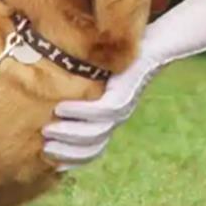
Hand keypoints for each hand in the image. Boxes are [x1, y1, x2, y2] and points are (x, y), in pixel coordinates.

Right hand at [41, 0, 205, 169]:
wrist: (161, 42)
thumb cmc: (129, 54)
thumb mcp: (102, 74)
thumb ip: (86, 86)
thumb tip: (55, 92)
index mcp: (114, 116)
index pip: (94, 150)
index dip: (73, 159)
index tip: (52, 162)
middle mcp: (120, 116)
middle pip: (92, 147)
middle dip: (66, 152)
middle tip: (44, 148)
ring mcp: (124, 107)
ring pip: (94, 133)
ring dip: (69, 135)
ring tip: (48, 130)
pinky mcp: (125, 94)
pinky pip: (100, 111)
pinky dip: (79, 113)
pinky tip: (61, 108)